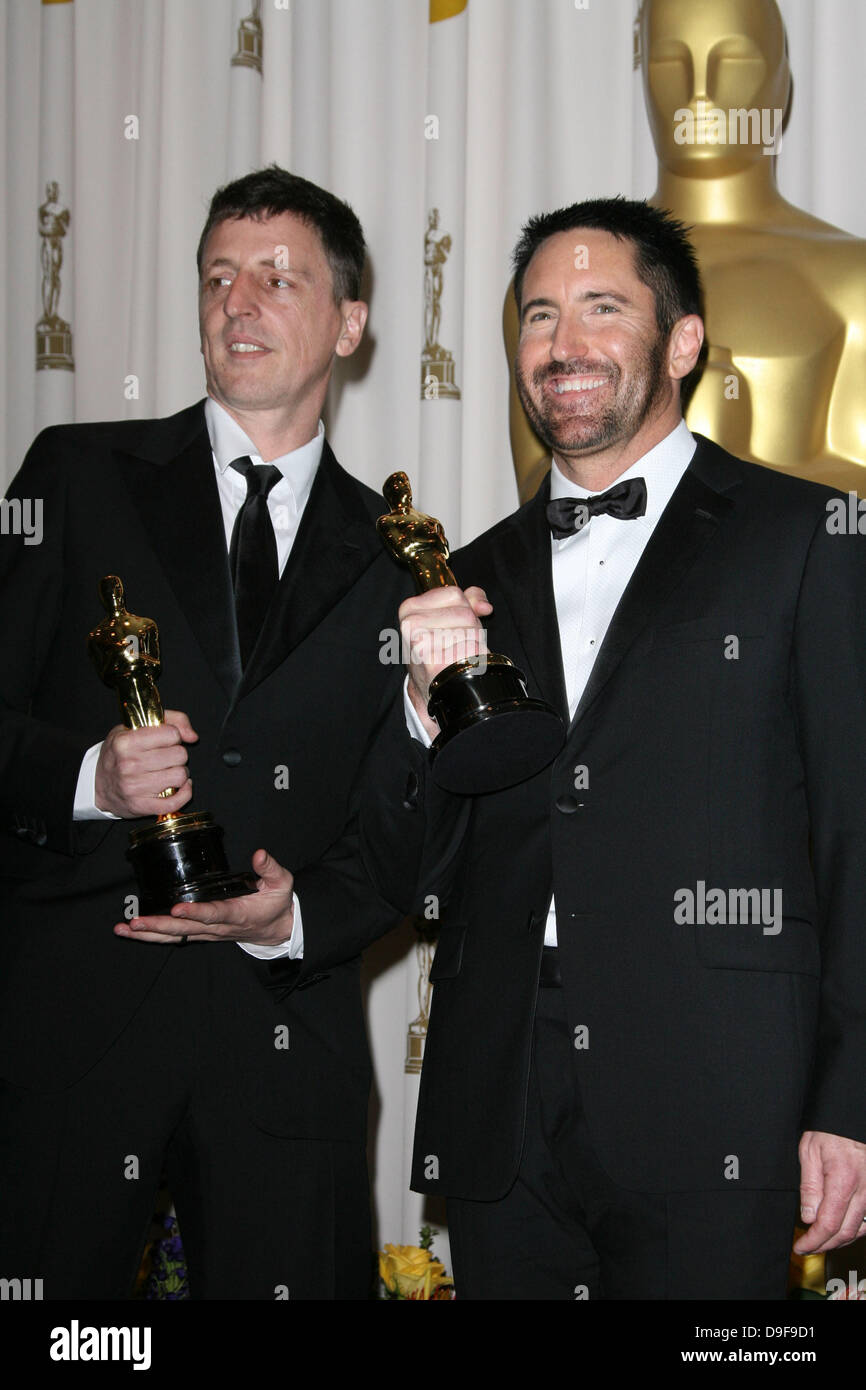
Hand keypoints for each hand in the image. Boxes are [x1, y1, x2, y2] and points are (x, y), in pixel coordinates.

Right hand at [94, 710, 197, 817]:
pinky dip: (184, 794)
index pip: (172, 734)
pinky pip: (175, 802)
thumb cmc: (118, 754)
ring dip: (179, 773)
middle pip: (180, 755)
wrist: (97, 785)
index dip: (173, 736)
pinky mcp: (141, 806)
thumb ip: (169, 720)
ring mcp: (134, 787)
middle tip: (166, 757)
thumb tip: (192, 736)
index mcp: (126, 742)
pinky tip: (179, 787)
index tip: (165, 740)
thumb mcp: (133, 728)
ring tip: (167, 771)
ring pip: (180, 776)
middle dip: (177, 755)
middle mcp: (129, 764)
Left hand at [113, 848, 294, 946]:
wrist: (277, 929)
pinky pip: (175, 937)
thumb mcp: (282, 883)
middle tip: (136, 921)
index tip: (177, 908)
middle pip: (185, 930)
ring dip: (150, 933)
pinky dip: (154, 935)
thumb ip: (270, 868)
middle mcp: (218, 927)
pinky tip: (134, 931)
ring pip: (176, 937)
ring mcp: (208, 933)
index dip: (196, 912)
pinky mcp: (201, 933)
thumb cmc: (277, 904)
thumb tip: (259, 854)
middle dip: (159, 925)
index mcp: (237, 913)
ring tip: (126, 928)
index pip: (214, 913)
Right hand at [399, 585, 492, 737]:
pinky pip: (470, 649)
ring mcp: (419, 643)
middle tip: (457, 644)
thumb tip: (485, 607)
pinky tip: (461, 664)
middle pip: (465, 613)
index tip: (452, 625)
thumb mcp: (447, 617)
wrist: (431, 685)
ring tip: (458, 653)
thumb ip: (469, 600)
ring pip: (470, 630)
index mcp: (410, 607)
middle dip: (470, 628)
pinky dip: (475, 657)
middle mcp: (411, 623)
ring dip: (473, 643)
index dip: (463, 609)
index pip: (454, 594)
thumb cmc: (440, 647)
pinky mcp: (432, 662)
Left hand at [793, 1130, 865, 1253]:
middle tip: (808, 1247)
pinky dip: (855, 1230)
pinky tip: (841, 1228)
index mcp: (843, 1180)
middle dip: (824, 1245)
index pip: (828, 1224)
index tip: (801, 1246)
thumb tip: (808, 1217)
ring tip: (822, 1240)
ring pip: (860, 1230)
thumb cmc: (830, 1131)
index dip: (813, 1241)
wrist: (851, 1117)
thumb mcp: (809, 1152)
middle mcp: (864, 1190)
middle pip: (845, 1233)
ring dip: (840, 1240)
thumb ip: (809, 1187)